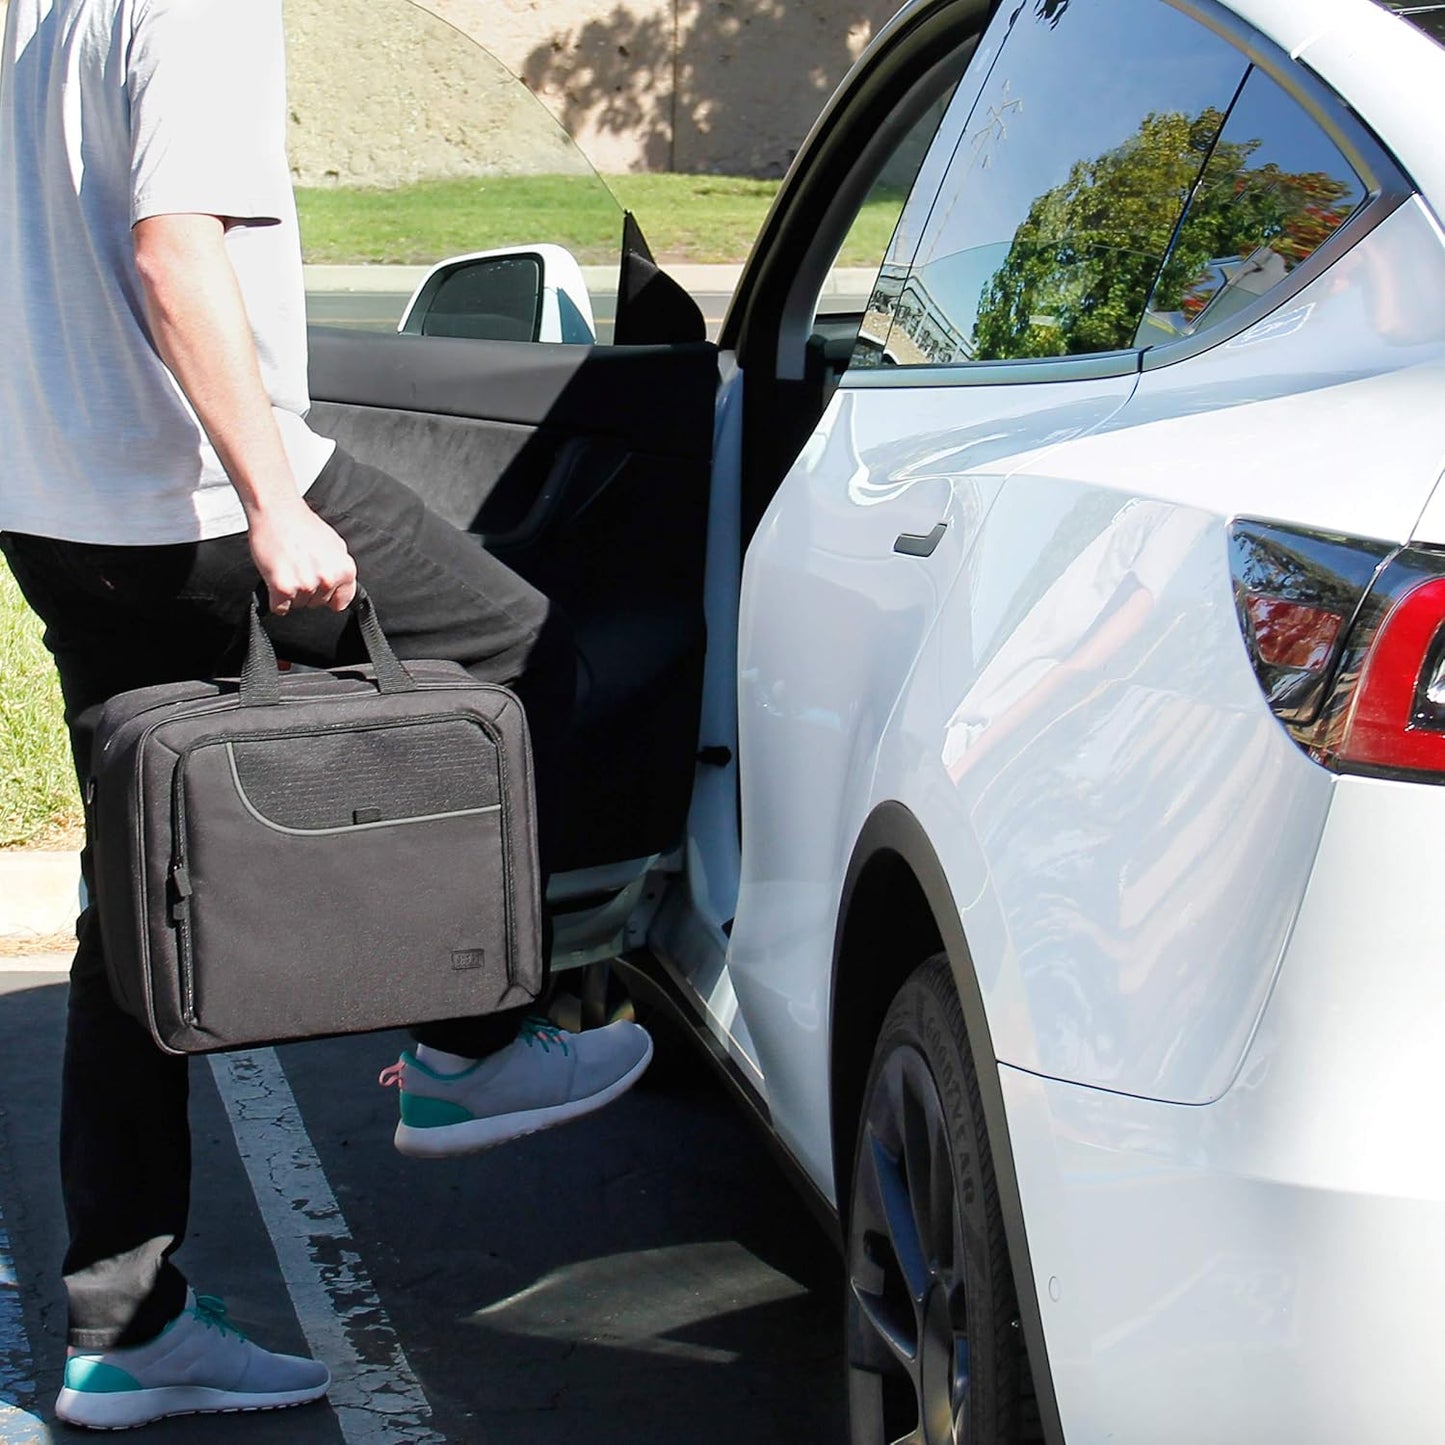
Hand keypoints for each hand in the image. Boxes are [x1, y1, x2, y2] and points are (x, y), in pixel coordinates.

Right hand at [246, 495, 357, 614]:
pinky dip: (275, 598)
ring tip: (287, 567)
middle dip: (307, 590)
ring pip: (298, 605)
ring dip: (291, 592)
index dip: (328, 596)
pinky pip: (279, 608)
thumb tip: (341, 586)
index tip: (319, 588)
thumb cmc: (302, 524)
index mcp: (345, 570)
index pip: (340, 602)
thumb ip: (339, 568)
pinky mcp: (283, 588)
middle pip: (316, 604)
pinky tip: (276, 578)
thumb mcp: (335, 545)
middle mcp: (328, 579)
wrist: (277, 510)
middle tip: (298, 567)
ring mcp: (306, 585)